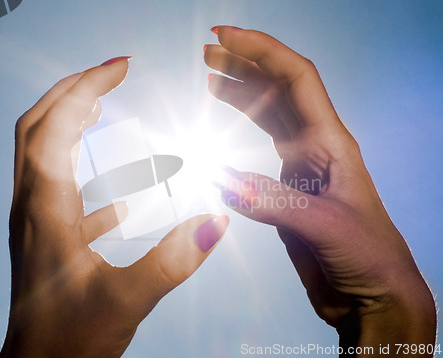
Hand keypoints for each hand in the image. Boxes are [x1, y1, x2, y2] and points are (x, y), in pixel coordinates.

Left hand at [0, 57, 228, 357]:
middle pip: (37, 126)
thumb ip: (174, 259)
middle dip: (73, 92)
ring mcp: (36, 220)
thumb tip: (216, 220)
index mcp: (45, 208)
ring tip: (104, 110)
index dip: (86, 89)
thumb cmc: (69, 340)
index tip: (121, 67)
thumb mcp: (127, 299)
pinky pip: (62, 190)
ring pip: (44, 153)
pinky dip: (86, 174)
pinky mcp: (48, 237)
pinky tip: (122, 195)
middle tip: (111, 75)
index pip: (55, 126)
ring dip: (71, 123)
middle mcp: (32, 205)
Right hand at [205, 26, 435, 354]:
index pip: (296, 79)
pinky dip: (236, 134)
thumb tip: (223, 181)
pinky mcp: (285, 191)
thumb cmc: (369, 257)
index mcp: (332, 143)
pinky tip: (219, 128)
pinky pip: (256, 151)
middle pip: (278, 90)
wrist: (372, 296)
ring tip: (211, 76)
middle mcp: (315, 147)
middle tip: (209, 51)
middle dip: (244, 64)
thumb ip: (274, 202)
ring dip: (240, 93)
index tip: (226, 38)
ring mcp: (300, 168)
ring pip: (267, 115)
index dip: (262, 52)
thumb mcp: (327, 227)